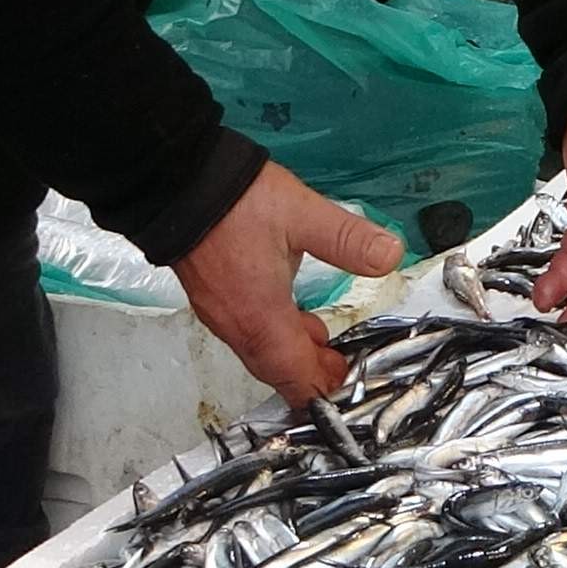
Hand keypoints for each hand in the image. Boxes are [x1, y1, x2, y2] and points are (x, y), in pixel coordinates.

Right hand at [174, 163, 405, 407]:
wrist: (176, 181)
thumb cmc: (238, 202)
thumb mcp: (303, 214)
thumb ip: (347, 239)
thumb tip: (390, 256)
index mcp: (261, 316)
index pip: (294, 374)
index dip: (322, 386)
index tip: (347, 378)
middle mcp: (236, 324)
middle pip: (275, 370)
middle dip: (309, 374)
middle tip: (339, 364)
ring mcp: (219, 313)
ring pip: (258, 352)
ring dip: (291, 355)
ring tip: (322, 341)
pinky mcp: (211, 298)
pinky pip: (246, 333)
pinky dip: (273, 336)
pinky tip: (290, 313)